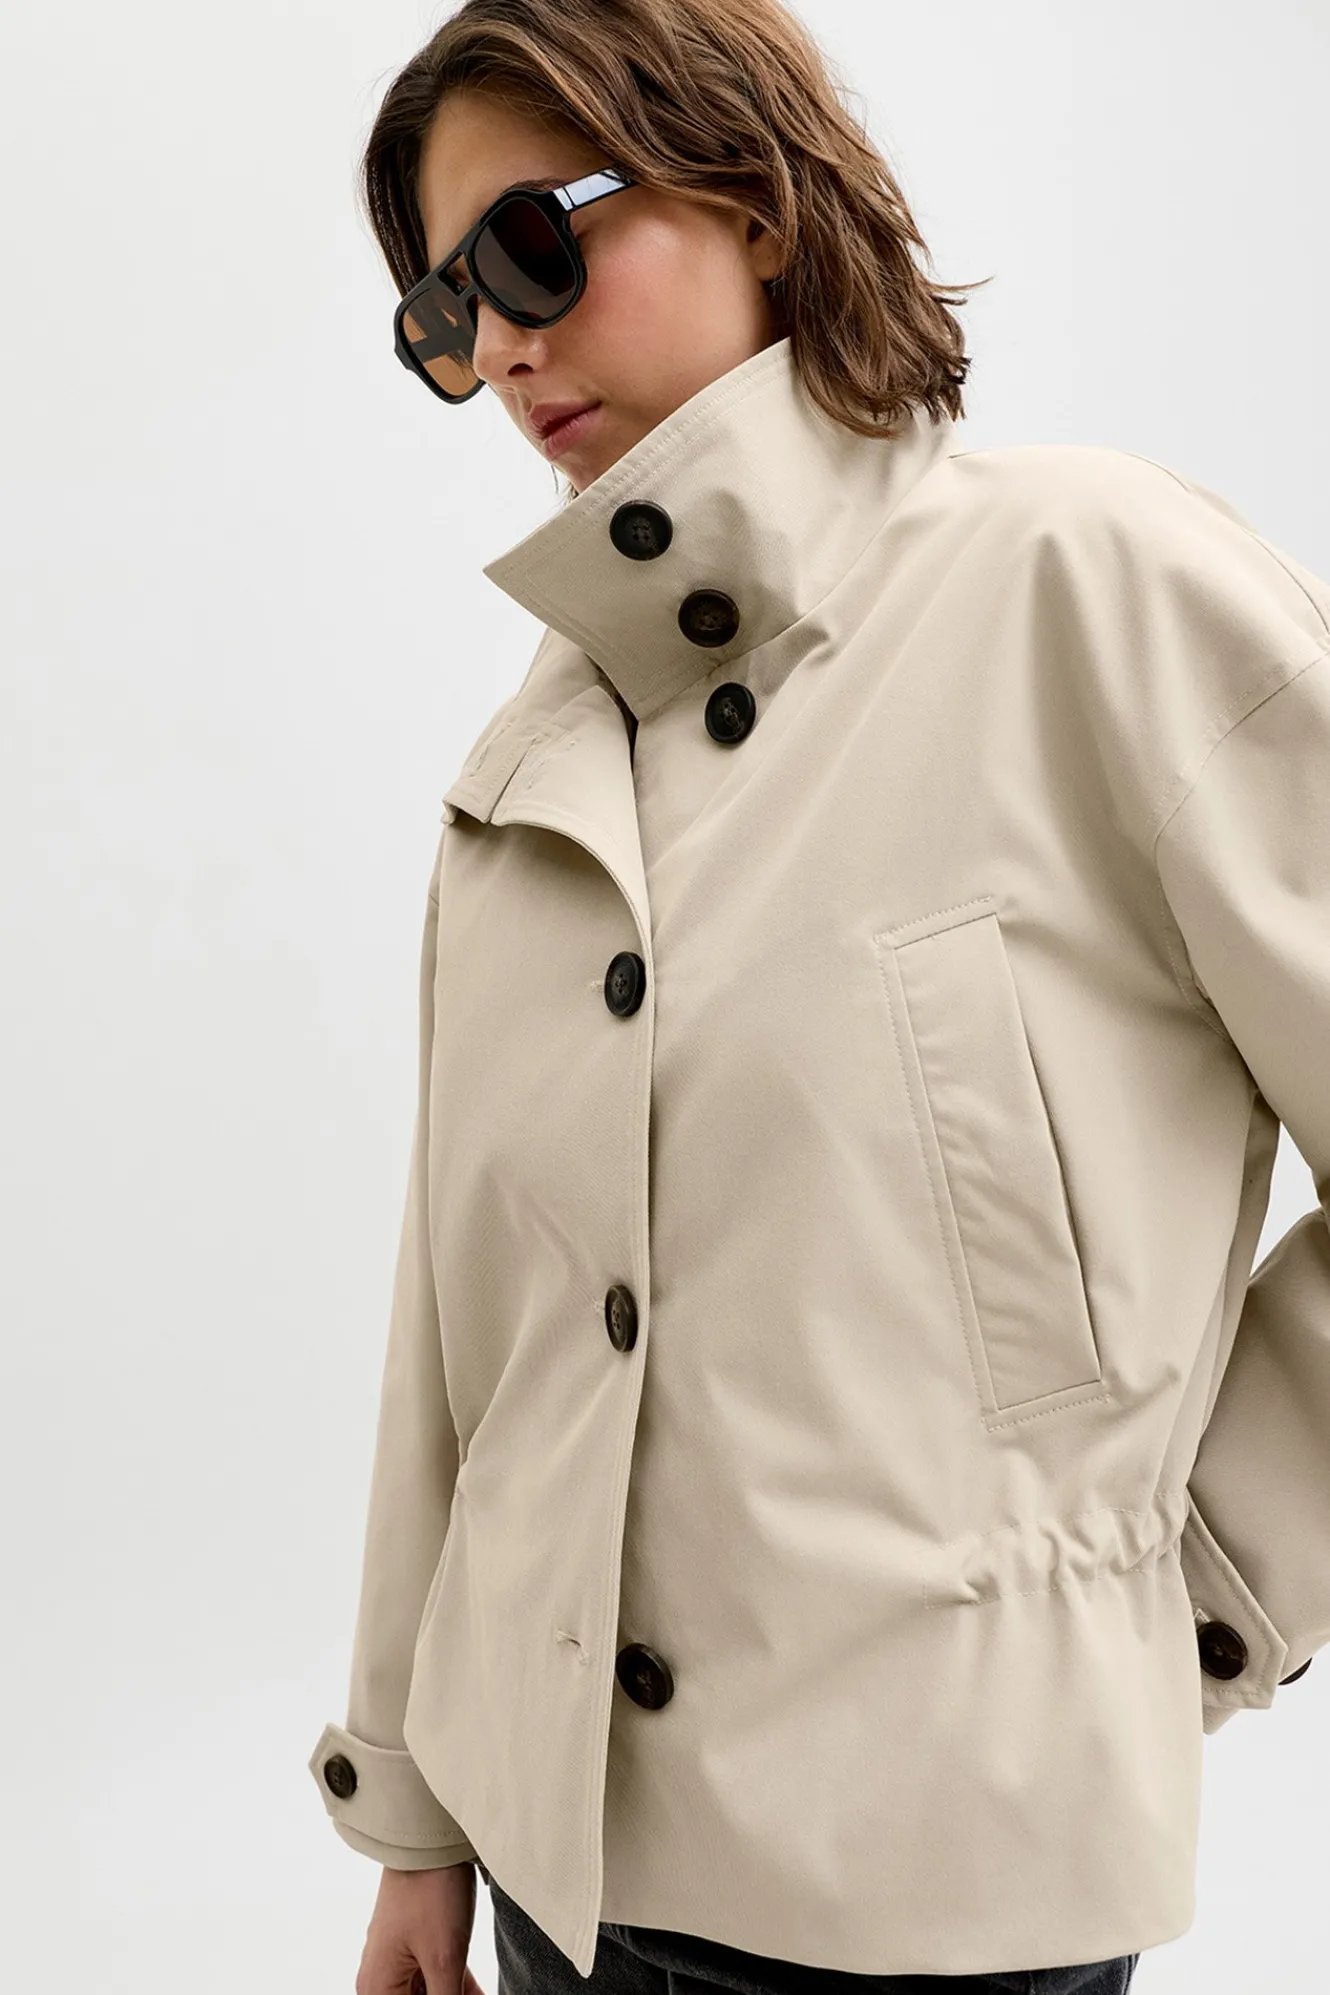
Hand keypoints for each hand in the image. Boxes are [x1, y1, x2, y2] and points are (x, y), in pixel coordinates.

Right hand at [355, 1861, 487, 1994]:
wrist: (429, 1835)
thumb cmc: (429, 1891)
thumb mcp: (444, 1960)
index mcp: (377, 1988)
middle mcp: (381, 1976)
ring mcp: (398, 1957)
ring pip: (430, 1991)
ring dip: (454, 1994)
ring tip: (481, 1991)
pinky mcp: (415, 1941)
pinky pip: (435, 1974)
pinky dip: (456, 1984)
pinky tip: (479, 1990)